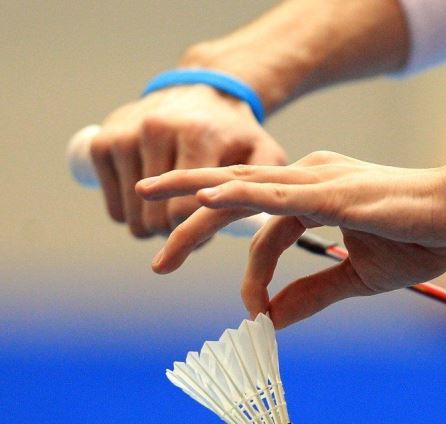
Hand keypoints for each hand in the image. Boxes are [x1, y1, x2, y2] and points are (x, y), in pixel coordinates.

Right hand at [89, 84, 286, 237]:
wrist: (203, 91)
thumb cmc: (238, 134)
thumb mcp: (263, 153)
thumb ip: (268, 187)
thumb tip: (260, 225)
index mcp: (197, 136)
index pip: (184, 210)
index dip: (198, 233)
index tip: (211, 232)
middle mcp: (155, 130)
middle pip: (155, 220)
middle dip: (176, 233)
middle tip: (195, 223)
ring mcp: (123, 135)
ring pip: (131, 220)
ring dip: (154, 228)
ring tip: (177, 213)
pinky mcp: (100, 143)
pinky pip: (113, 210)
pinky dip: (131, 217)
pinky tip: (153, 205)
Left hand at [136, 151, 445, 327]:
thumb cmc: (421, 237)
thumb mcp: (358, 277)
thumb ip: (313, 293)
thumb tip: (272, 320)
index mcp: (317, 195)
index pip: (266, 233)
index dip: (253, 274)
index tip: (253, 313)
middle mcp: (311, 178)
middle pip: (237, 196)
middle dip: (191, 221)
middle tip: (157, 255)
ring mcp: (320, 179)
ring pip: (244, 186)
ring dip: (194, 196)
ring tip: (149, 199)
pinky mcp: (333, 191)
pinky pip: (276, 194)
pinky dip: (237, 196)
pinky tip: (202, 197)